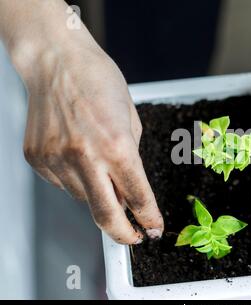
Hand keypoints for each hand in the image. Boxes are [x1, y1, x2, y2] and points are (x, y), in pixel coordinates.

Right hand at [0, 0, 163, 243]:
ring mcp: (57, 160)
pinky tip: (78, 156)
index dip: (149, 218)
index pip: (138, 196)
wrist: (56, 62)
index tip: (154, 229)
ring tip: (100, 168)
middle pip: (107, 215)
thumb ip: (132, 158)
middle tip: (134, 237)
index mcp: (117, 145)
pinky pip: (63, 184)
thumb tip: (130, 188)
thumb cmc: (98, 81)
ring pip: (84, 199)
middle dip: (124, 234)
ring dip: (99, 196)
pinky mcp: (38, 159)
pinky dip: (77, 179)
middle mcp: (85, 157)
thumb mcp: (131, 119)